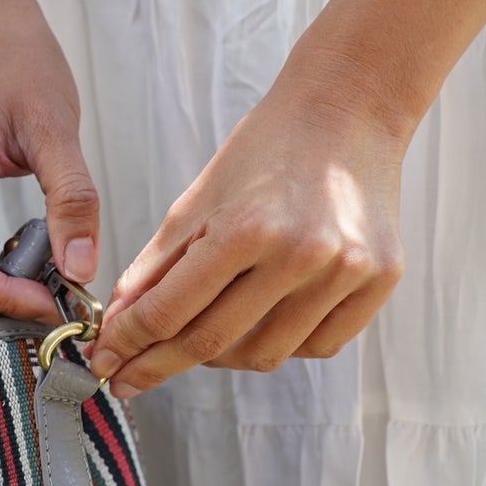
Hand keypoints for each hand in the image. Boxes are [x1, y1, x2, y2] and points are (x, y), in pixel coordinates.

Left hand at [89, 67, 406, 394]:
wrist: (349, 109)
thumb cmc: (266, 149)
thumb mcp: (197, 201)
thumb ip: (154, 269)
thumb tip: (117, 327)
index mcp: (247, 228)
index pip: (170, 312)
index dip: (128, 344)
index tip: (104, 363)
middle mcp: (302, 254)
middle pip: (213, 343)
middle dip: (159, 365)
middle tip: (129, 376)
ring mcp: (347, 271)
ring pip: (265, 354)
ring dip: (222, 357)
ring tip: (202, 337)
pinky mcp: (381, 279)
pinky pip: (319, 346)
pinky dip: (282, 344)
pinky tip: (262, 324)